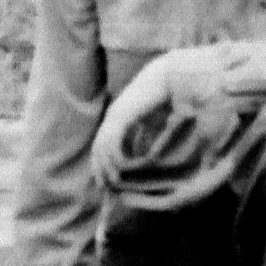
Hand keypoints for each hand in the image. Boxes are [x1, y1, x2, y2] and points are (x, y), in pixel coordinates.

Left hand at [89, 59, 173, 181]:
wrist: (167, 78)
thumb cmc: (163, 98)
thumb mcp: (152, 121)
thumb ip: (146, 136)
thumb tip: (148, 154)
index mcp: (116, 118)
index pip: (101, 145)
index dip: (102, 164)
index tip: (106, 181)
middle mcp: (112, 117)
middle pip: (98, 149)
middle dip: (101, 170)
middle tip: (107, 187)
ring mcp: (115, 116)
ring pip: (103, 148)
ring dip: (109, 167)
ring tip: (117, 181)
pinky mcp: (122, 117)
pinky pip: (114, 143)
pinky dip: (119, 157)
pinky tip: (129, 165)